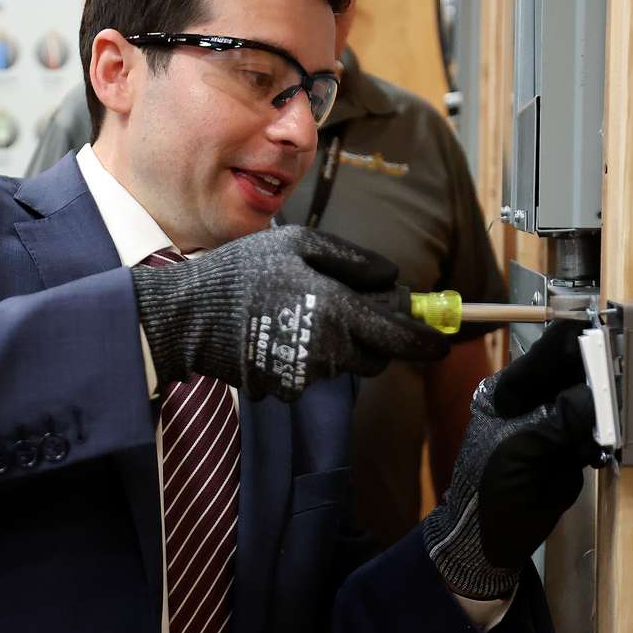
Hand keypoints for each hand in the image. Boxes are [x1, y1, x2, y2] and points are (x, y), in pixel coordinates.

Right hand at [130, 226, 448, 400]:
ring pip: (343, 363)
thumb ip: (351, 260)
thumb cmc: (243, 270)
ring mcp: (305, 374)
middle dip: (374, 335)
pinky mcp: (285, 388)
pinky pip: (313, 373)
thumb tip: (393, 279)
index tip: (444, 341)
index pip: (400, 337)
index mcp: (336, 310)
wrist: (188, 315)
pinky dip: (308, 355)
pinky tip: (280, 330)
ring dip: (337, 342)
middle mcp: (327, 349)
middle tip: (348, 305)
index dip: (427, 341)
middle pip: (376, 355)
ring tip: (299, 310)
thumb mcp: (297, 243)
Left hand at [420, 321, 604, 599]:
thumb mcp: (521, 448)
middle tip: (627, 382)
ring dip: (609, 411)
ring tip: (616, 422)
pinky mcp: (571, 449)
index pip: (549, 350)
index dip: (580, 342)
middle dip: (603, 376)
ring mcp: (554, 424)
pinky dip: (605, 440)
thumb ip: (558, 418)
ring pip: (593, 403)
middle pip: (577, 373)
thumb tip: (597, 392)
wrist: (488, 540)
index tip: (615, 339)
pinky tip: (601, 452)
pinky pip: (597, 434)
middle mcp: (535, 399)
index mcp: (511, 388)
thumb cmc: (489, 488)